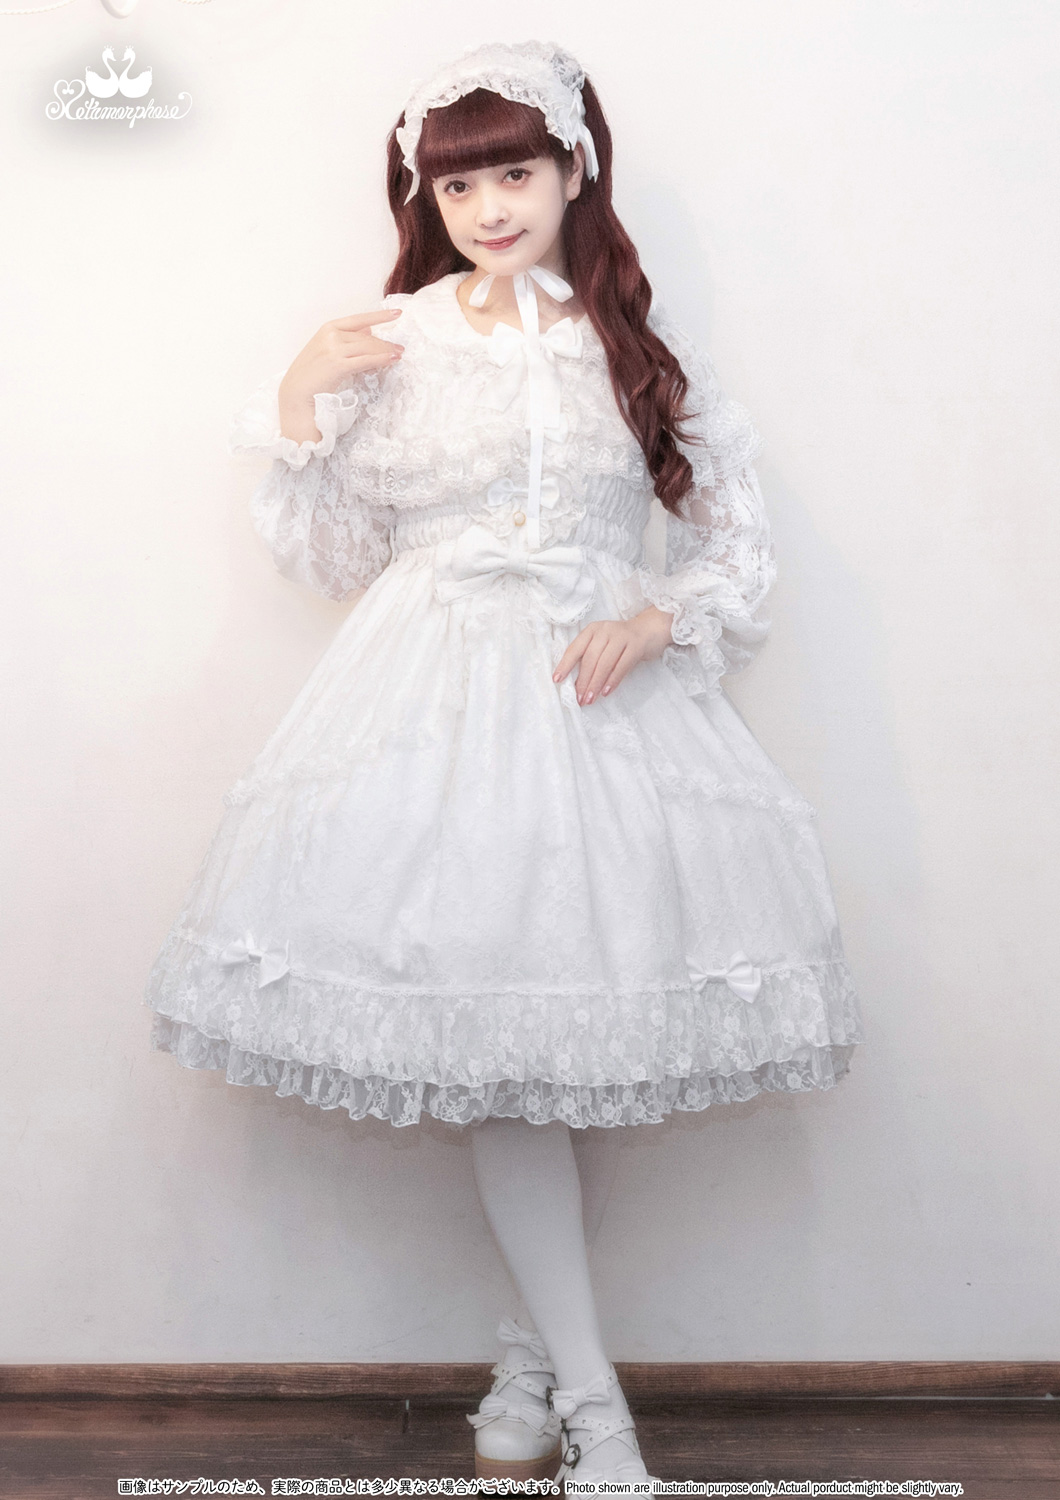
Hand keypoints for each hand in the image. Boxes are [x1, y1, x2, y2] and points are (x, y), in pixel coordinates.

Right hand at [278, 308, 402, 442]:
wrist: (296, 393)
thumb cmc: (311, 374)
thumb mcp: (326, 350)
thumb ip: (346, 340)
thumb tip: (369, 331)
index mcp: (328, 328)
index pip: (358, 319)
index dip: (379, 316)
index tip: (397, 313)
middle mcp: (331, 335)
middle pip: (366, 337)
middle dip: (385, 342)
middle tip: (400, 348)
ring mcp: (334, 349)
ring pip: (367, 348)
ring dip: (386, 351)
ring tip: (399, 355)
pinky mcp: (338, 364)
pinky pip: (366, 360)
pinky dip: (381, 360)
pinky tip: (391, 360)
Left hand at [552, 606, 675, 705]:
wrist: (650, 629)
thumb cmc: (622, 641)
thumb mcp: (603, 643)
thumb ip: (591, 657)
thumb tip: (577, 684)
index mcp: (592, 630)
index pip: (575, 648)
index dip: (565, 664)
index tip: (557, 680)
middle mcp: (605, 630)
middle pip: (590, 658)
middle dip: (583, 680)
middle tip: (579, 698)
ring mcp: (621, 636)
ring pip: (604, 663)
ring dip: (596, 683)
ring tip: (590, 699)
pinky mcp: (636, 645)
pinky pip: (622, 665)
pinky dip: (613, 680)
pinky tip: (606, 692)